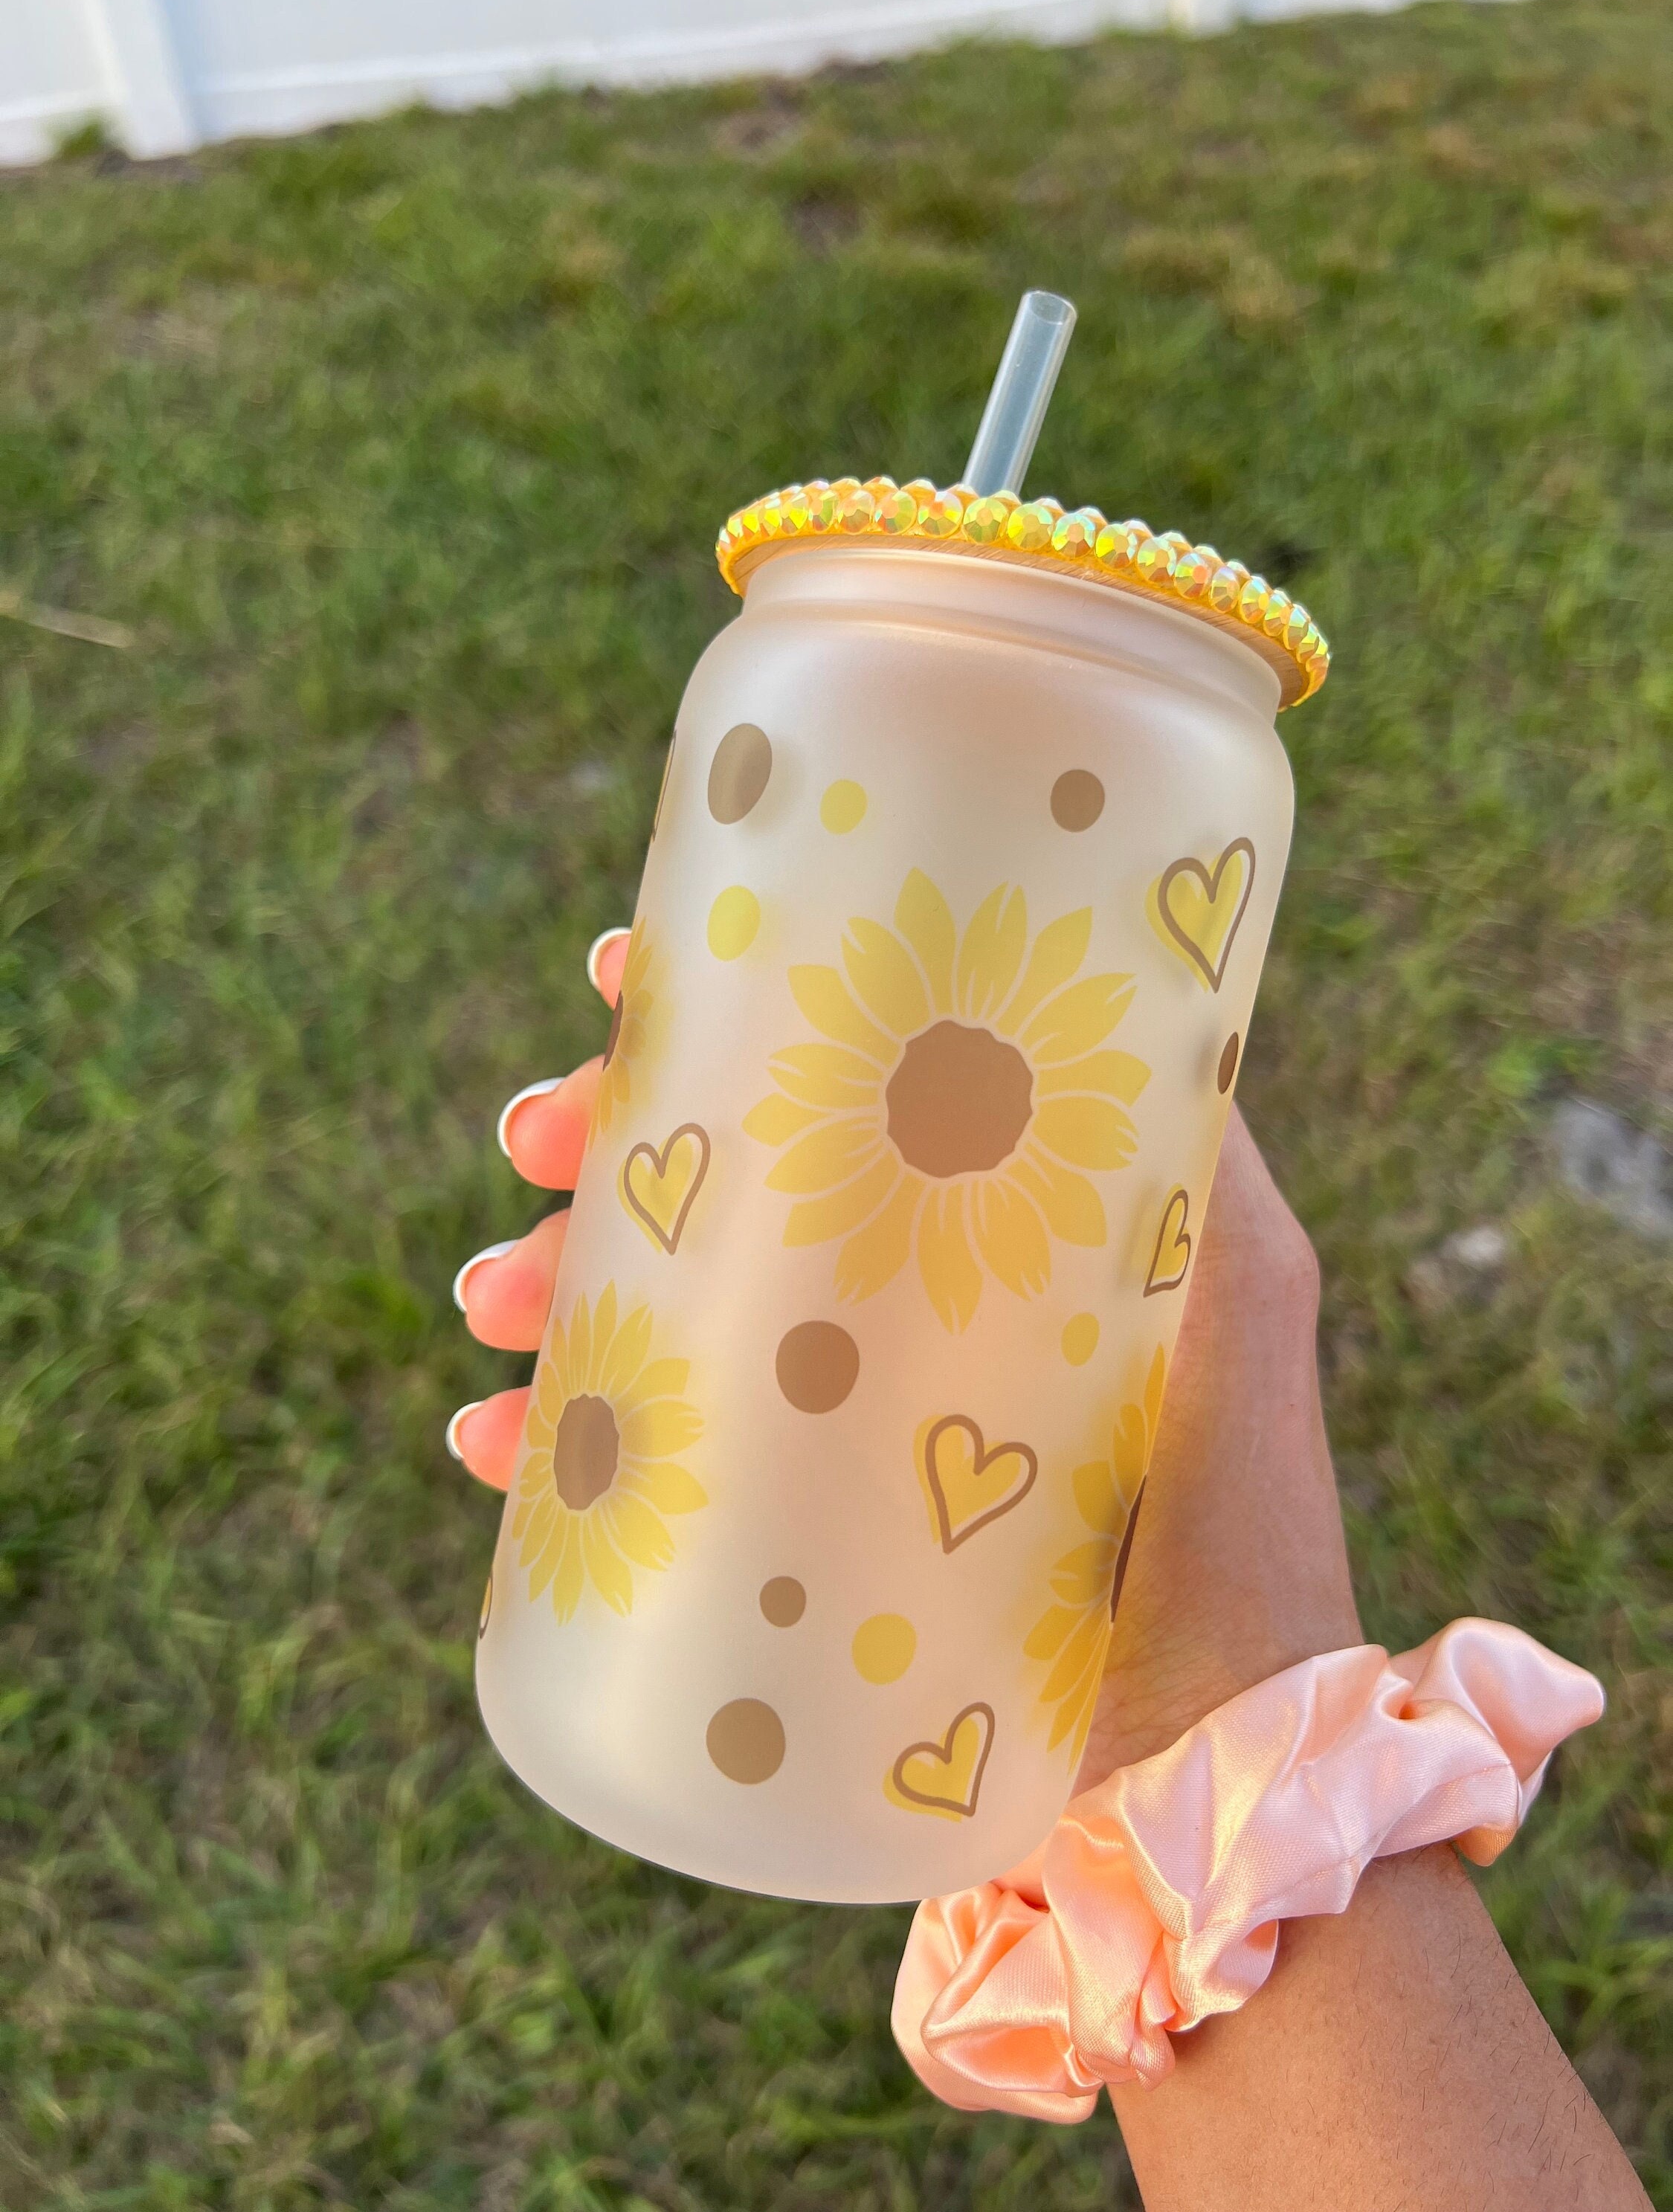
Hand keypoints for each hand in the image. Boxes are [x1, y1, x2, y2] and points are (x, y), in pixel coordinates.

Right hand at [452, 956, 1359, 1763]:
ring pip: (662, 1315)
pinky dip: (559, 1448)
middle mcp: (898, 1313)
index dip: (720, 1025)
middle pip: (721, 1192)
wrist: (1212, 1755)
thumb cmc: (1243, 1506)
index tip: (618, 986)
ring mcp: (840, 1424)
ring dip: (556, 1282)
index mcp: (982, 1232)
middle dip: (603, 1148)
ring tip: (495, 1302)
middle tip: (529, 1141)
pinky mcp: (794, 1536)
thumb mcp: (1230, 1293)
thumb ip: (1190, 1161)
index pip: (827, 1090)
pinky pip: (648, 1465)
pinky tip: (492, 1445)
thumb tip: (1130, 993)